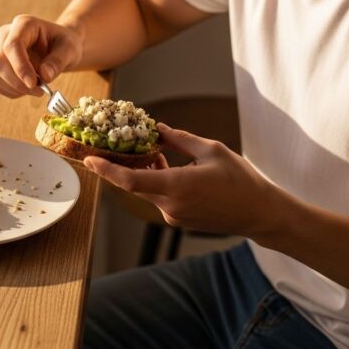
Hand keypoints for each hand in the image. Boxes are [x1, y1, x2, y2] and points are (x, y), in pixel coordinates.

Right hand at [0, 14, 82, 97]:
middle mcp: (6, 35)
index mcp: (24, 24)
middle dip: (18, 82)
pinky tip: (28, 88)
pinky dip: (13, 91)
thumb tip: (45, 76)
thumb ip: (58, 61)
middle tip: (40, 91)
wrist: (59, 49)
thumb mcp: (69, 50)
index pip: (13, 45)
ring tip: (38, 88)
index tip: (33, 84)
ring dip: (16, 88)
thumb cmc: (64, 45)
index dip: (20, 66)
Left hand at [84, 123, 279, 236]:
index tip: (89, 159)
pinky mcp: (179, 219)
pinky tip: (164, 165)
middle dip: (122, 165)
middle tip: (114, 144)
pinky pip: (158, 196)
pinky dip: (155, 180)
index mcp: (178, 186)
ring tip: (151, 150)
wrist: (259, 213)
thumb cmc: (240, 180)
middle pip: (134, 184)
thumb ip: (180, 139)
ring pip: (146, 189)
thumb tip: (158, 129)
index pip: (131, 181)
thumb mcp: (211, 150)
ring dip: (143, 171)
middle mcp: (171, 205)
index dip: (106, 171)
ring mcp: (174, 215)